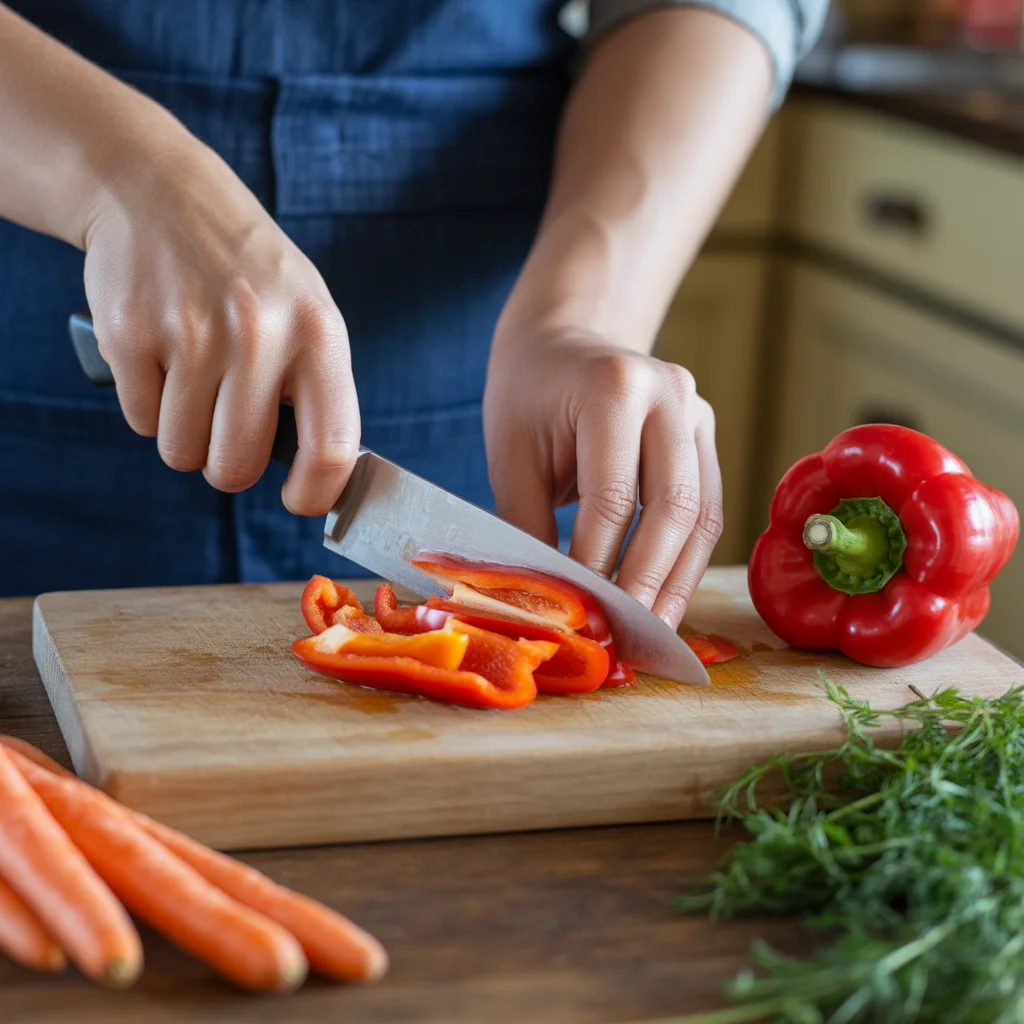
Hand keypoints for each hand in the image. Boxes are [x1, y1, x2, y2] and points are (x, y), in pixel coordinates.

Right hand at [82, 139, 358, 515]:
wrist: (162, 191)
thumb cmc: (251, 275)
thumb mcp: (309, 314)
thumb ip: (317, 390)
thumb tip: (321, 478)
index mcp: (319, 334)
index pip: (332, 446)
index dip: (316, 493)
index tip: (299, 500)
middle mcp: (260, 334)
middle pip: (236, 467)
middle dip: (227, 464)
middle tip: (227, 428)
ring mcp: (192, 332)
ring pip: (181, 451)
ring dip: (184, 433)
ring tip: (194, 378)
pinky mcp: (131, 332)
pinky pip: (139, 420)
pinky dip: (147, 404)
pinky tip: (162, 356)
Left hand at [483, 327, 722, 628]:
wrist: (560, 344)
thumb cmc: (528, 399)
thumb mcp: (511, 458)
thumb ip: (529, 528)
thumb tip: (549, 605)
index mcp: (615, 388)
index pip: (614, 497)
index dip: (598, 564)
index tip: (582, 615)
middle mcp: (670, 394)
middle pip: (674, 507)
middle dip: (648, 581)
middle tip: (624, 635)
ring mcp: (697, 413)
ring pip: (703, 514)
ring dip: (679, 580)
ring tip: (652, 630)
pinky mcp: (707, 436)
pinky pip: (708, 508)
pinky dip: (687, 558)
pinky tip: (666, 596)